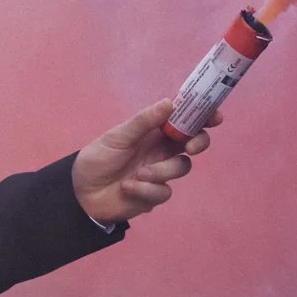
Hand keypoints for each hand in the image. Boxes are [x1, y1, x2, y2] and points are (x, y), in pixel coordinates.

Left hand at [72, 99, 214, 224]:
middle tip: (190, 147)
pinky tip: (127, 188)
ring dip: (161, 171)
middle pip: (194, 142)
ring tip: (137, 175)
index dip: (203, 116)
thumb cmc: (97, 159)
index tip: (215, 116)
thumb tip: (170, 103)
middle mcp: (161, 150)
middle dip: (199, 142)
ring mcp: (160, 172)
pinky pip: (164, 191)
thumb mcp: (118, 137)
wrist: (80, 193)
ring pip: (181, 167)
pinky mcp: (154, 194)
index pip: (184, 120)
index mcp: (154, 132)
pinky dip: (146, 190)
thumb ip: (143, 121)